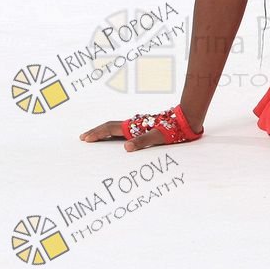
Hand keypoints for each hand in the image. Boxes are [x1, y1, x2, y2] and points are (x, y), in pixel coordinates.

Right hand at [79, 119, 201, 152]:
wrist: (185, 121)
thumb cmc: (173, 130)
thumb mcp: (158, 138)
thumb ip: (143, 141)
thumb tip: (126, 147)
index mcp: (133, 127)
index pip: (110, 129)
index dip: (97, 133)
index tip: (85, 139)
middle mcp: (134, 125)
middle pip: (109, 126)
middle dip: (96, 132)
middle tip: (83, 138)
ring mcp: (138, 125)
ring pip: (116, 128)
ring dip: (104, 132)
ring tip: (95, 138)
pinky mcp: (143, 128)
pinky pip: (124, 131)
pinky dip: (115, 134)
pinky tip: (116, 139)